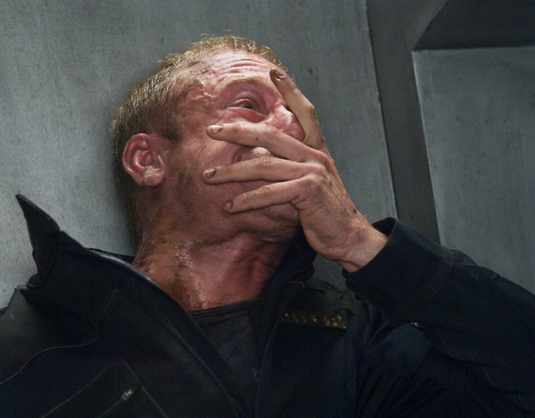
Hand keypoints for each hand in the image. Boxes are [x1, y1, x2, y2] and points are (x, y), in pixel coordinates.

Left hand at [203, 69, 385, 271]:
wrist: (348, 235)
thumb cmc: (324, 211)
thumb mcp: (310, 182)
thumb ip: (290, 167)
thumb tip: (257, 157)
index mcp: (317, 149)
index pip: (306, 112)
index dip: (291, 90)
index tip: (275, 72)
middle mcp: (315, 155)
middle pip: (270, 134)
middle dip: (238, 130)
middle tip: (211, 130)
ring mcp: (312, 171)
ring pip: (263, 164)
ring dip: (231, 172)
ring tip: (208, 178)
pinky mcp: (308, 191)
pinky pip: (269, 193)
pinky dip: (246, 200)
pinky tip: (230, 206)